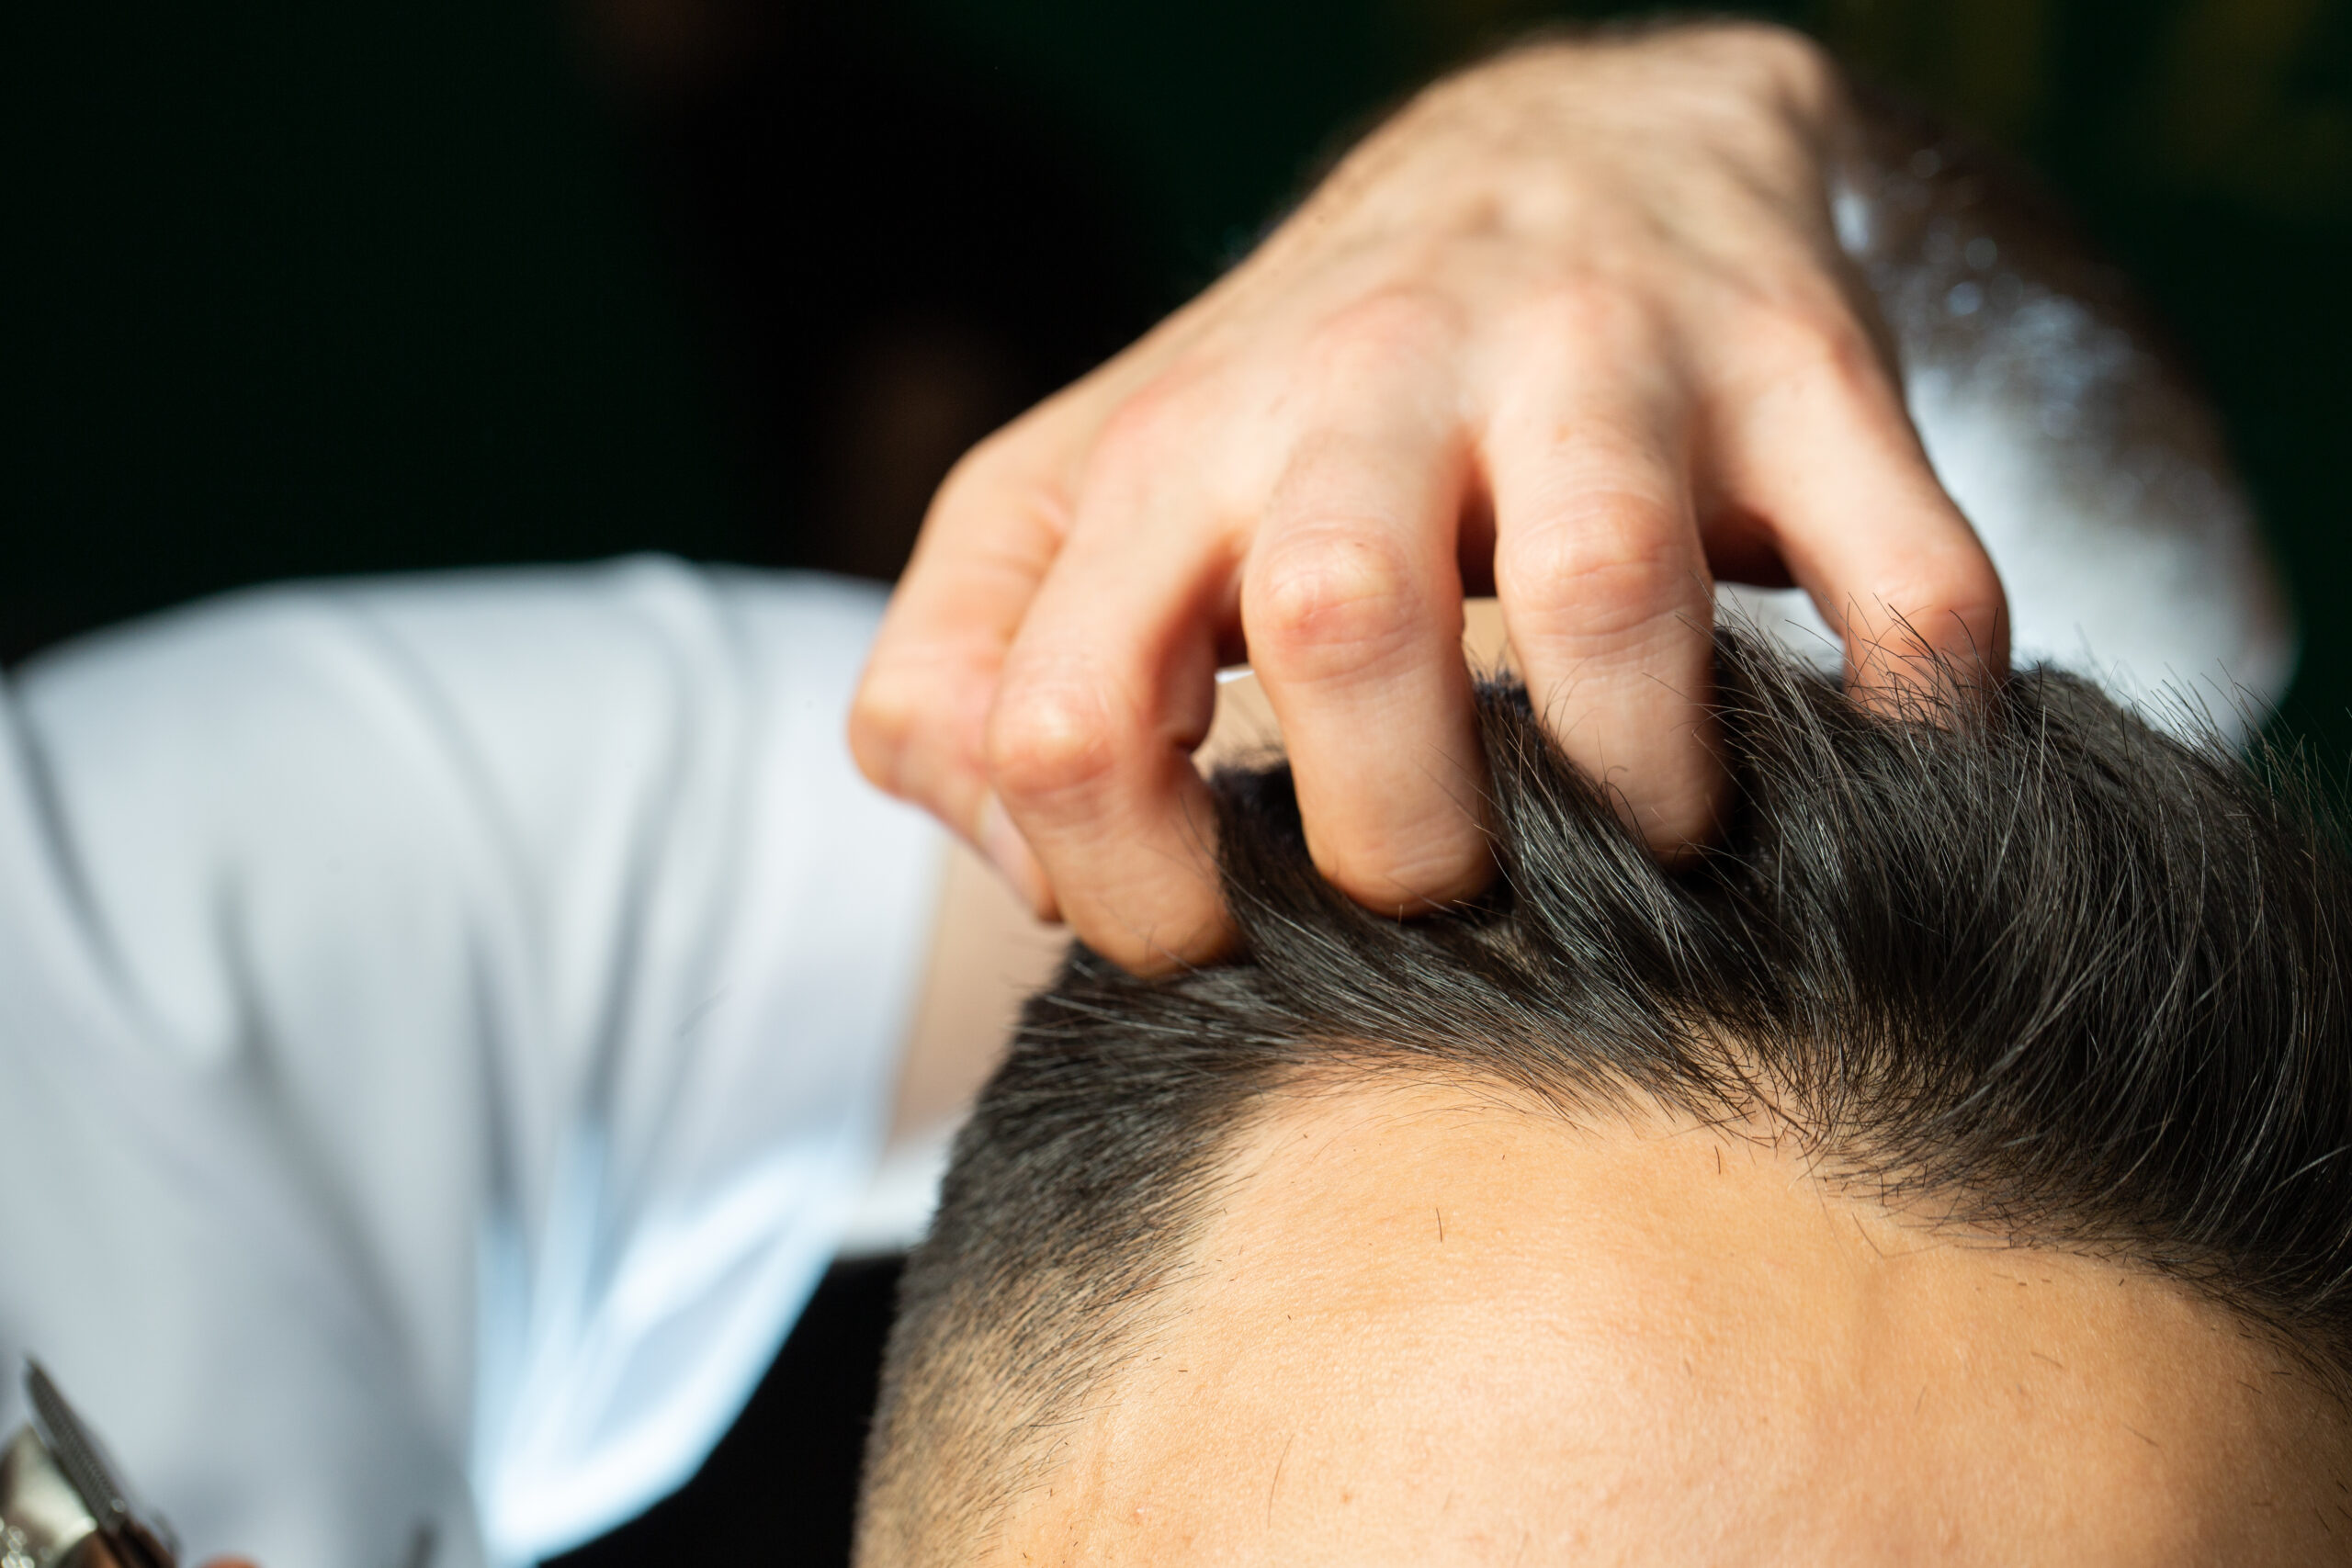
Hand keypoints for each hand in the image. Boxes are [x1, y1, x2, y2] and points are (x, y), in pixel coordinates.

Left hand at [850, 21, 2006, 972]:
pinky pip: (1903, 581)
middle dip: (1398, 845)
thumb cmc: (1303, 407)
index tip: (1220, 930)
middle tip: (1445, 872)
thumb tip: (1028, 869)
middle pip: (1339, 631)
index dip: (1130, 896)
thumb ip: (965, 670)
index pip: (1061, 717)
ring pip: (1608, 592)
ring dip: (1636, 784)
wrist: (1570, 158)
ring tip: (1643, 818)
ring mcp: (1599, 365)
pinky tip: (1854, 744)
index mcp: (1170, 451)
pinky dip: (1905, 704)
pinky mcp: (1805, 381)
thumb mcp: (1082, 500)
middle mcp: (1368, 385)